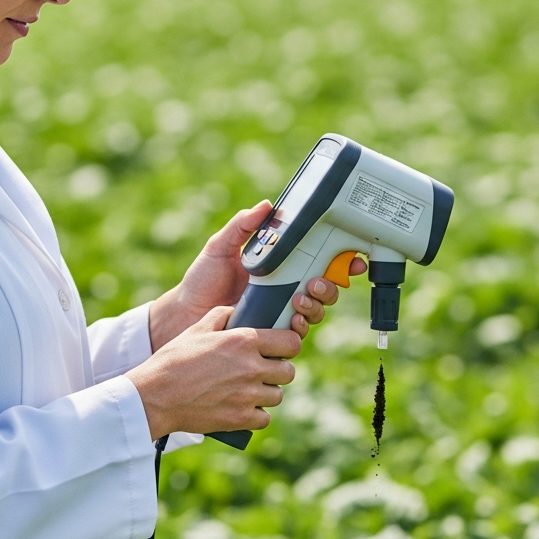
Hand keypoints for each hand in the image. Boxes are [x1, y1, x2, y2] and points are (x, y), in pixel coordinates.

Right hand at [126, 306, 301, 438]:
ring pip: (278, 395)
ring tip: (248, 389)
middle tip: (261, 371)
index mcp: (244, 341)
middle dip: (277, 370)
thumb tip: (237, 311)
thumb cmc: (174, 360)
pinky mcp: (242, 419)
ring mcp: (248, 395)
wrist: (155, 396)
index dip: (287, 345)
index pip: (291, 342)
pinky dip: (255, 414)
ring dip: (266, 392)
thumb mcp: (197, 329)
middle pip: (289, 371)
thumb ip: (222, 315)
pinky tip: (242, 407)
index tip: (279, 348)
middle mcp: (252, 367)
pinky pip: (264, 417)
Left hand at [148, 201, 365, 348]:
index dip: (341, 258)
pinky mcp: (273, 332)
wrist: (185, 313)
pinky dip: (301, 325)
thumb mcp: (221, 246)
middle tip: (317, 281)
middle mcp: (287, 287)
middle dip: (332, 284)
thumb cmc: (203, 279)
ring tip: (300, 298)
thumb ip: (242, 227)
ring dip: (317, 305)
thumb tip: (265, 206)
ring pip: (317, 310)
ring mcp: (282, 310)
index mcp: (281, 264)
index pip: (318, 259)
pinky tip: (293, 319)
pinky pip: (298, 332)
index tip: (352, 257)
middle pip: (327, 287)